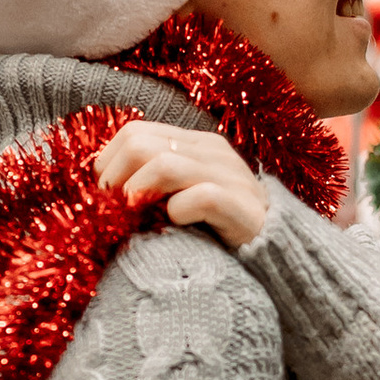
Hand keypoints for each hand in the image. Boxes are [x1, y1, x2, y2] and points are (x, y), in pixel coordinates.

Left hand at [94, 120, 269, 249]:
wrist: (275, 247)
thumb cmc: (217, 226)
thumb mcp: (182, 194)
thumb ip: (152, 182)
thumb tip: (104, 187)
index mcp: (194, 143)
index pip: (134, 132)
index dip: (108, 163)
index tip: (103, 196)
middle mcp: (210, 151)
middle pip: (140, 144)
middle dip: (115, 178)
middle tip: (112, 209)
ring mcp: (228, 175)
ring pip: (164, 165)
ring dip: (137, 193)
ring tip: (134, 216)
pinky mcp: (241, 205)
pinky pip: (200, 197)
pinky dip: (177, 212)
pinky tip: (175, 224)